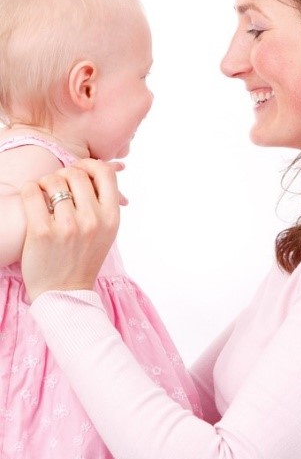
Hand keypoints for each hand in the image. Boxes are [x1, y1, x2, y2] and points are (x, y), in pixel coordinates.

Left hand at [21, 159, 121, 301]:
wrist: (64, 293)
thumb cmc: (84, 258)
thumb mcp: (106, 230)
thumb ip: (104, 202)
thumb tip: (103, 168)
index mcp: (111, 217)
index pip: (105, 173)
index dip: (90, 165)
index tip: (79, 172)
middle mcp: (93, 220)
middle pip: (76, 173)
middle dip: (63, 175)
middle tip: (57, 187)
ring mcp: (68, 226)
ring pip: (53, 180)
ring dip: (45, 182)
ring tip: (43, 195)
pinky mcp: (42, 232)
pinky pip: (32, 192)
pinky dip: (30, 190)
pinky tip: (32, 198)